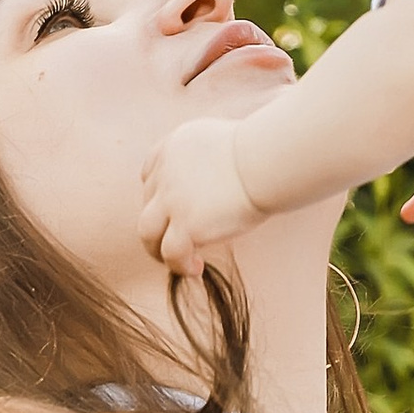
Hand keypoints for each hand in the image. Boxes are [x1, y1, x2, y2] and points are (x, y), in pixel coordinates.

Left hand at [138, 118, 269, 276]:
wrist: (266, 160)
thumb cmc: (264, 154)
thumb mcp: (224, 144)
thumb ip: (209, 159)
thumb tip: (218, 184)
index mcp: (174, 147)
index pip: (150, 175)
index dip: (158, 196)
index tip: (174, 210)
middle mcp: (166, 171)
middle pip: (148, 204)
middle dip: (162, 223)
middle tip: (182, 238)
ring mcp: (171, 199)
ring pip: (147, 232)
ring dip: (157, 249)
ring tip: (178, 261)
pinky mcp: (185, 223)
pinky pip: (170, 253)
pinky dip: (179, 265)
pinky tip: (197, 268)